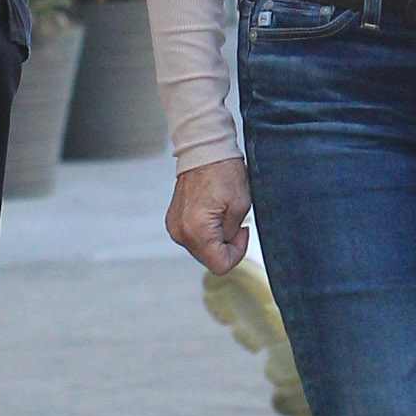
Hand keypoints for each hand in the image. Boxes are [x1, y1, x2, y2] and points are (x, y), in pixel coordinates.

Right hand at [165, 156, 252, 274]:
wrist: (204, 150)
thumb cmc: (223, 171)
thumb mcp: (240, 206)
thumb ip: (232, 234)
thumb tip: (226, 243)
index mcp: (198, 230)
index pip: (220, 265)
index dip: (237, 252)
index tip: (242, 231)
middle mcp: (181, 232)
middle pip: (209, 259)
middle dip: (226, 245)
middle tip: (234, 221)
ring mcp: (174, 227)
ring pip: (202, 249)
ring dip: (215, 238)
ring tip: (222, 213)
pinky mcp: (173, 220)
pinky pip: (193, 237)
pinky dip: (205, 230)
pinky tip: (211, 212)